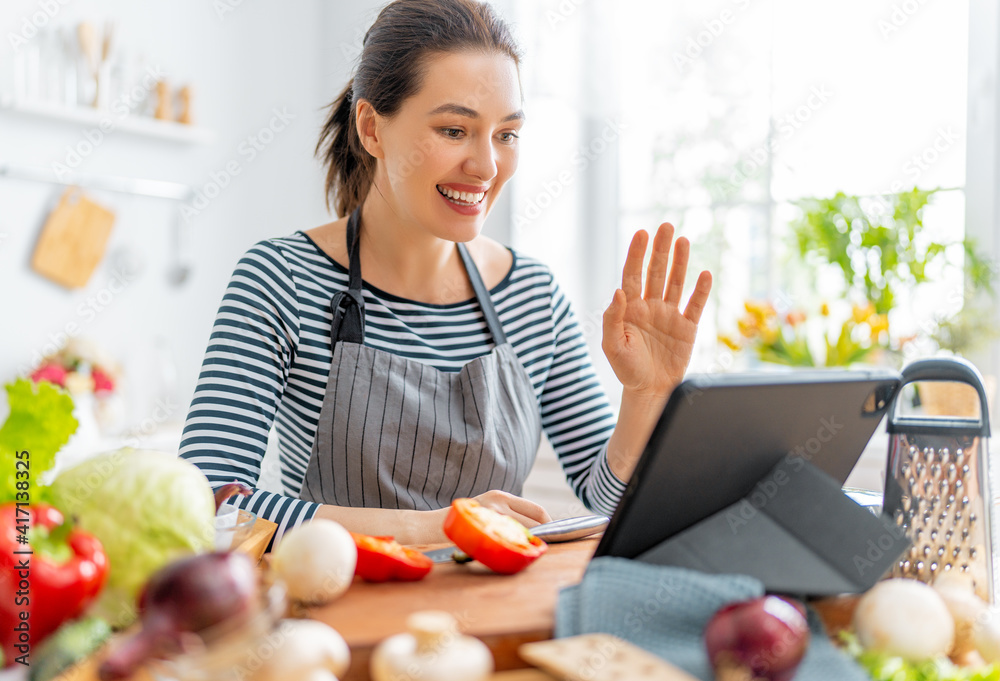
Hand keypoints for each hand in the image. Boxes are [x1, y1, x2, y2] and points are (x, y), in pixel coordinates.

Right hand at [404, 491, 550, 544]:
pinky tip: (520, 556)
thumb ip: (507, 516)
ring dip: (534, 545)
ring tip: (537, 553)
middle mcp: (498, 504)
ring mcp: (491, 517)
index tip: (554, 534)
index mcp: (501, 496)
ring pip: (525, 534)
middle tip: (550, 548)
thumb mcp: (486, 511)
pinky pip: (509, 544)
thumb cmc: (463, 523)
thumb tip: (535, 531)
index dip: (550, 523)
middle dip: (546, 536)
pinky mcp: (483, 532)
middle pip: (536, 522)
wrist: (432, 526)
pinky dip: (519, 551)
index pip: (537, 510)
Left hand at [602, 223, 712, 399]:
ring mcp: (669, 315)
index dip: (637, 254)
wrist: (649, 391)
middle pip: (656, 271)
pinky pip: (695, 305)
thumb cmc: (627, 369)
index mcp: (630, 308)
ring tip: (683, 240)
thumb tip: (618, 291)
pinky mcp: (687, 328)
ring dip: (680, 262)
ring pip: (675, 282)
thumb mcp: (612, 345)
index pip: (632, 275)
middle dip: (660, 249)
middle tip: (665, 226)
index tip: (641, 233)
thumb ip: (612, 318)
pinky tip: (705, 274)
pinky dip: (701, 290)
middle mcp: (650, 306)